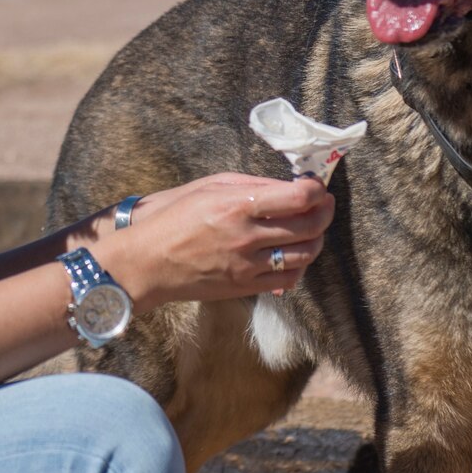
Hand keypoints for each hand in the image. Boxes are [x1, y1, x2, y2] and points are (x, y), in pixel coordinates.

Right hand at [98, 173, 333, 307]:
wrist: (146, 264)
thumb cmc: (173, 219)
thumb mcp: (208, 187)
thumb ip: (252, 184)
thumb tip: (288, 186)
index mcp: (237, 206)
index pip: (298, 197)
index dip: (316, 189)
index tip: (315, 184)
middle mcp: (247, 237)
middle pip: (310, 226)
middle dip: (325, 211)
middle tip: (323, 203)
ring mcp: (248, 266)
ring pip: (306, 254)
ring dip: (317, 238)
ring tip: (311, 227)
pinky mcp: (245, 288)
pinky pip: (289, 278)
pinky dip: (299, 264)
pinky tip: (293, 253)